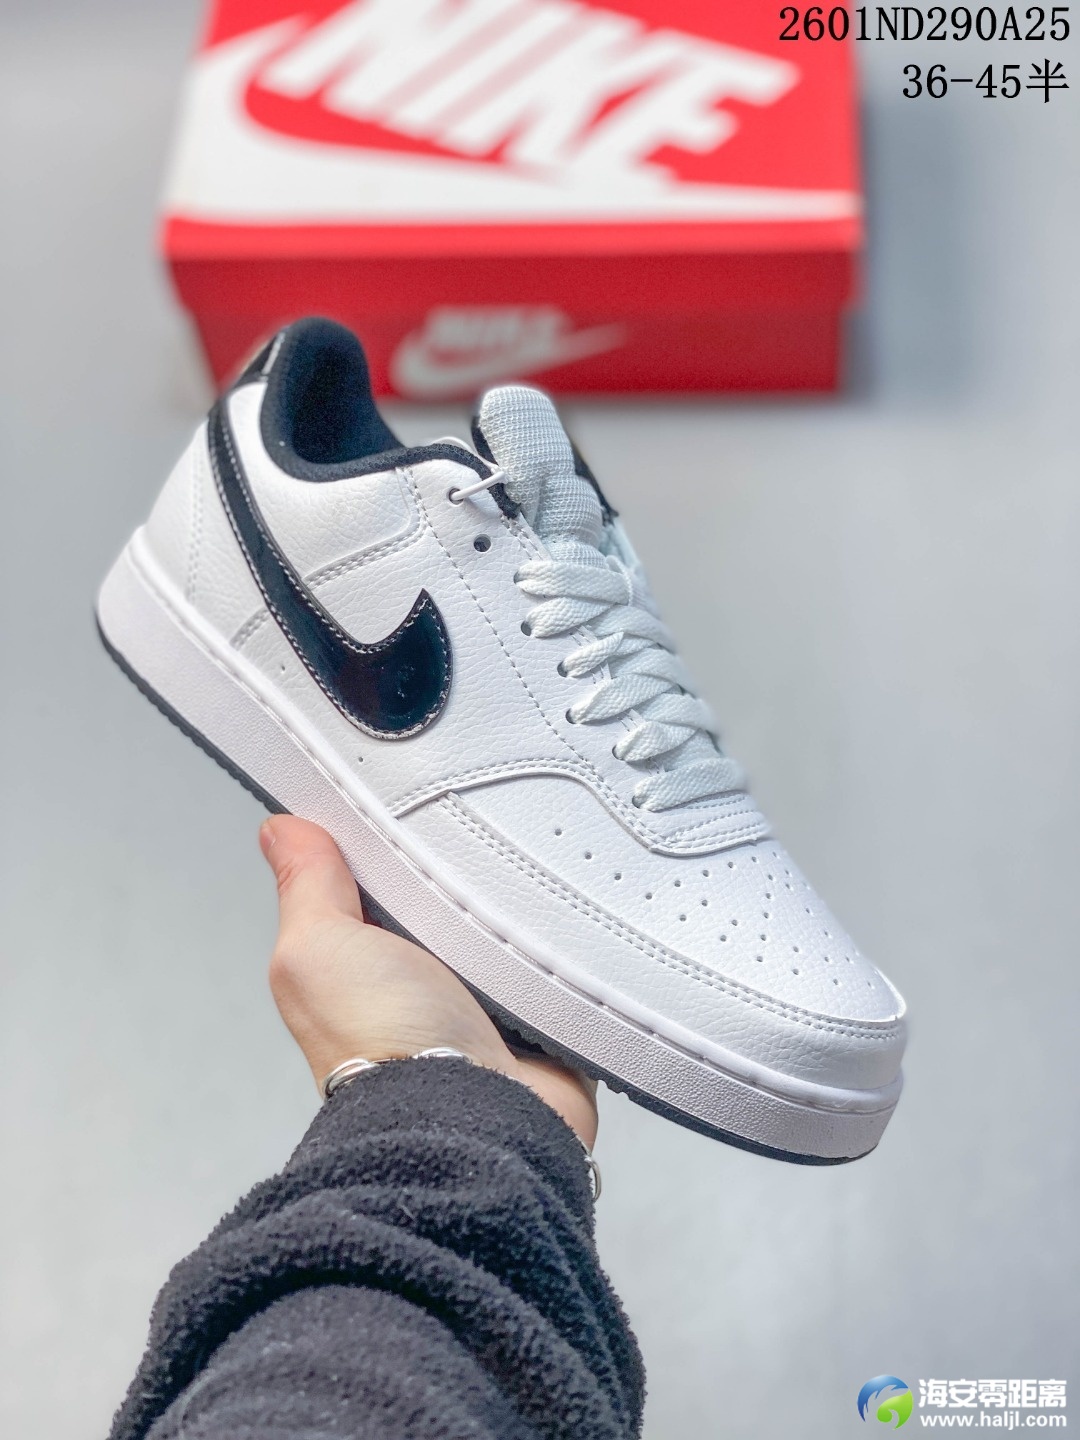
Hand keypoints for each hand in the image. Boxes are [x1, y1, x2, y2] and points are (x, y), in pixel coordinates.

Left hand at [260, 816, 597, 1147]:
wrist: (469, 1118)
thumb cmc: (383, 1046)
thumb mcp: (320, 947)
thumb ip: (306, 886)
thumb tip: (280, 830)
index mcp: (363, 959)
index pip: (380, 876)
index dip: (392, 837)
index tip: (412, 797)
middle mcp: (422, 980)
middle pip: (451, 893)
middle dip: (467, 866)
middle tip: (478, 841)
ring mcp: (484, 1000)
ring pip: (510, 922)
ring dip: (520, 904)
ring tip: (524, 882)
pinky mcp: (541, 1017)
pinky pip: (564, 957)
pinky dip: (566, 942)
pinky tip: (562, 922)